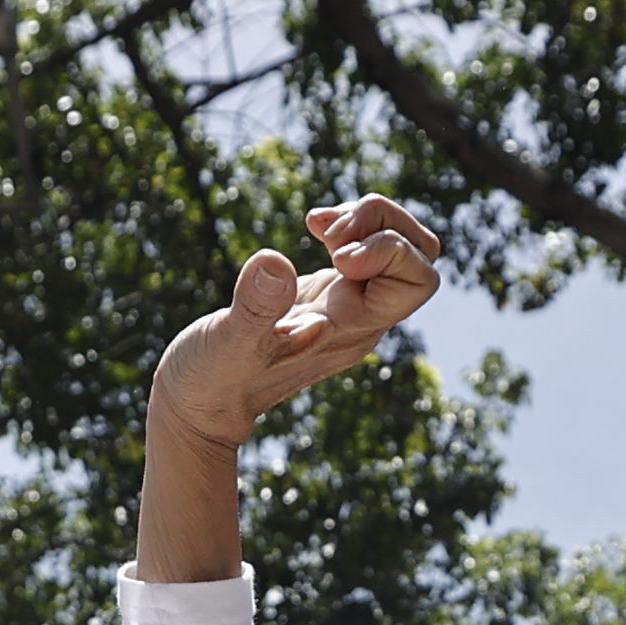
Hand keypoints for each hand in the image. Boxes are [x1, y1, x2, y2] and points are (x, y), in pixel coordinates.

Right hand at [149, 195, 445, 450]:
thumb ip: (254, 308)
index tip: (333, 252)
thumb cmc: (212, 381)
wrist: (203, 406)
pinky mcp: (331, 295)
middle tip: (329, 230)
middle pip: (422, 256)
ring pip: (401, 247)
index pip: (418, 281)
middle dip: (385, 223)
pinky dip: (349, 225)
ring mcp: (350, 306)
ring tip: (318, 223)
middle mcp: (362, 319)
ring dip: (369, 218)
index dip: (388, 249)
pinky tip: (314, 224)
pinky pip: (370, 248)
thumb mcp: (226, 342)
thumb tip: (274, 261)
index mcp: (351, 331)